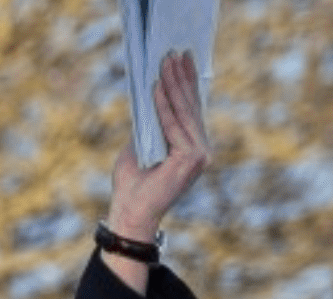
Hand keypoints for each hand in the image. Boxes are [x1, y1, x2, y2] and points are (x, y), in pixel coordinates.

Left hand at [107, 49, 211, 239]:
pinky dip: (164, 106)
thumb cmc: (132, 184)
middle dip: (181, 78)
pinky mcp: (192, 158)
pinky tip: (157, 87)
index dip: (186, 83)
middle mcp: (201, 150)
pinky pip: (174, 125)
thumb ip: (149, 124)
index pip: (190, 109)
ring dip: (173, 85)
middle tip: (174, 53)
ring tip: (165, 63)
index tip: (182, 59)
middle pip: (190, 107)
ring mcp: (200, 154)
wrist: (130, 212)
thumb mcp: (139, 145)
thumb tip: (149, 95)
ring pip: (183, 113)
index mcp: (192, 147)